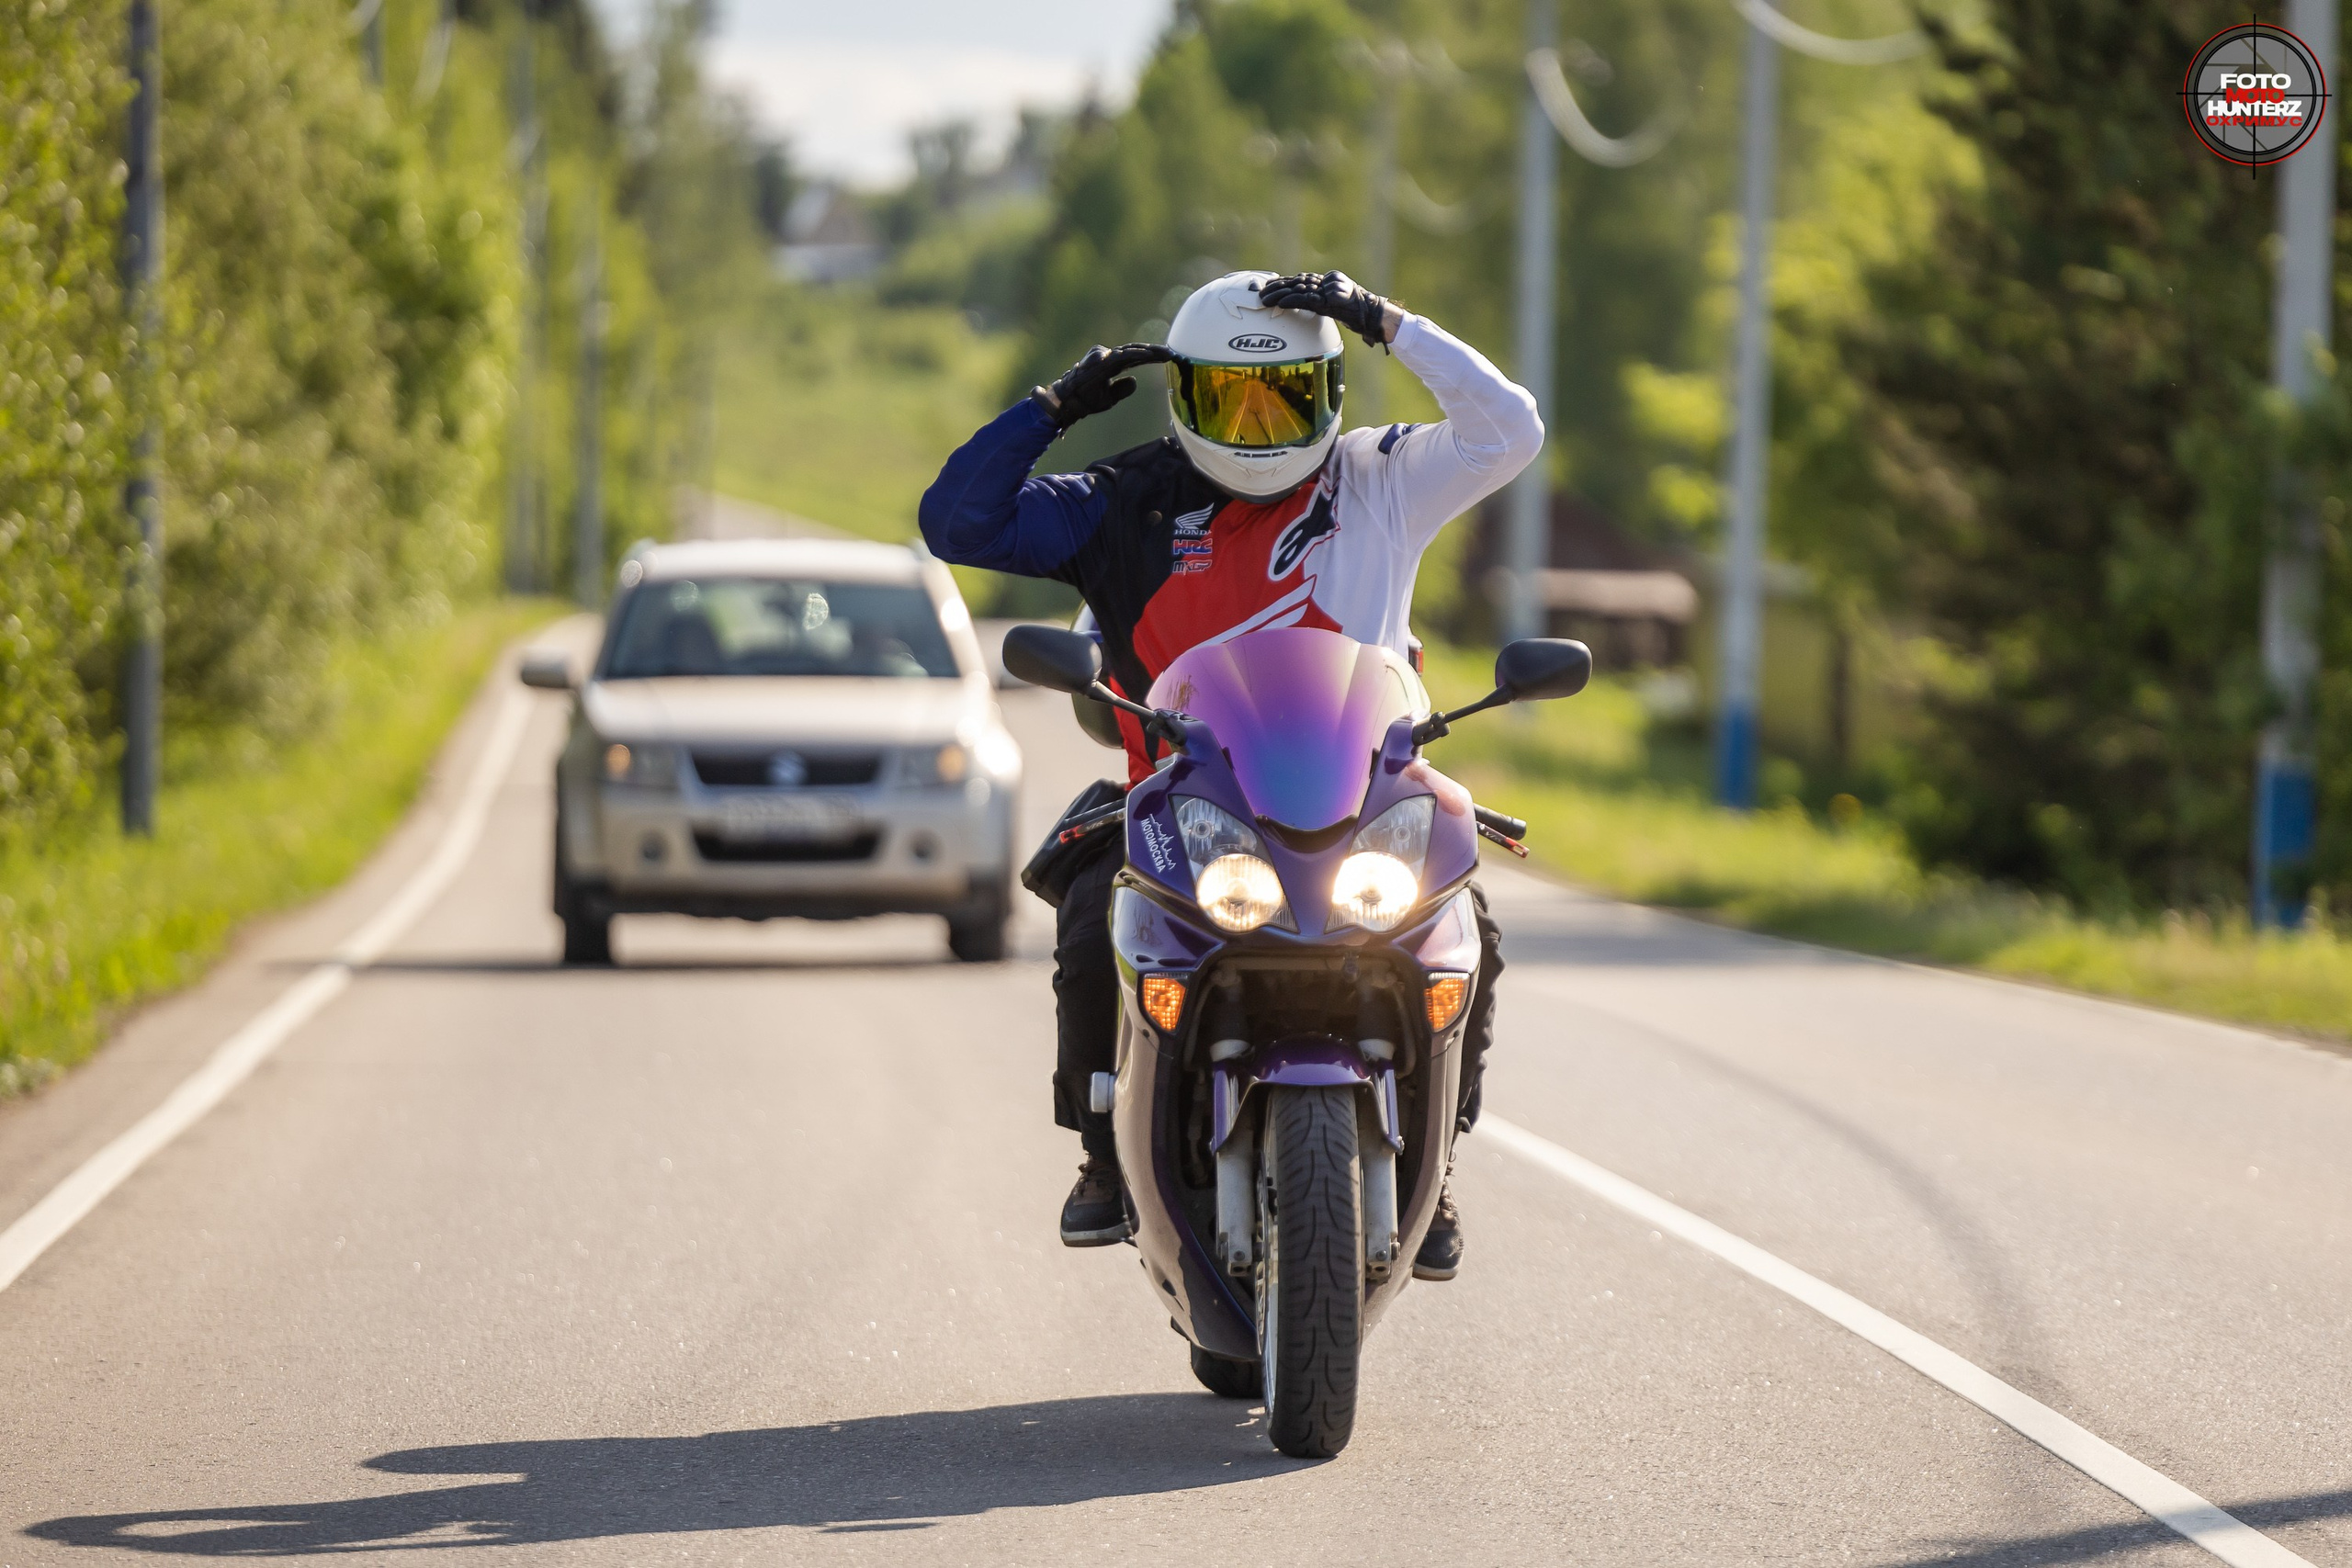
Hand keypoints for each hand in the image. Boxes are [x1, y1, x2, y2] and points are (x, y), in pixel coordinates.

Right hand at [1030, 343, 1174, 430]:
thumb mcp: (1110, 398)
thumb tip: (1135, 381)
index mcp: (1113, 365)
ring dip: (1148, 351)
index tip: (1170, 357)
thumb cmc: (1086, 401)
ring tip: (1164, 353)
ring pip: (1130, 351)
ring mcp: (1104, 357)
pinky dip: (1133, 354)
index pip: (1137, 358)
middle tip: (1173, 353)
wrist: (1069, 403)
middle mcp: (1110, 358)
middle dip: (1155, 352)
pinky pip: (1120, 356)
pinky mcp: (1100, 360)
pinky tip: (1147, 354)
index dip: (1153, 357)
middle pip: (1137, 351)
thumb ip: (1122, 389)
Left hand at [1255, 271, 1401, 348]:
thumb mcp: (1334, 305)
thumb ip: (1320, 301)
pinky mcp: (1328, 298)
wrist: (1371, 313)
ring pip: (1297, 289)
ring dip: (1278, 294)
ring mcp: (1326, 289)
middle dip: (1275, 287)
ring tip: (1263, 300)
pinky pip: (1307, 299)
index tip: (1266, 286)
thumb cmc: (1354, 312)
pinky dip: (1291, 300)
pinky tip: (1280, 304)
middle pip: (1295, 282)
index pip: (1299, 280)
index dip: (1282, 283)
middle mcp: (1323, 282)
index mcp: (1324, 282)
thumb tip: (1304, 302)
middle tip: (1258, 293)